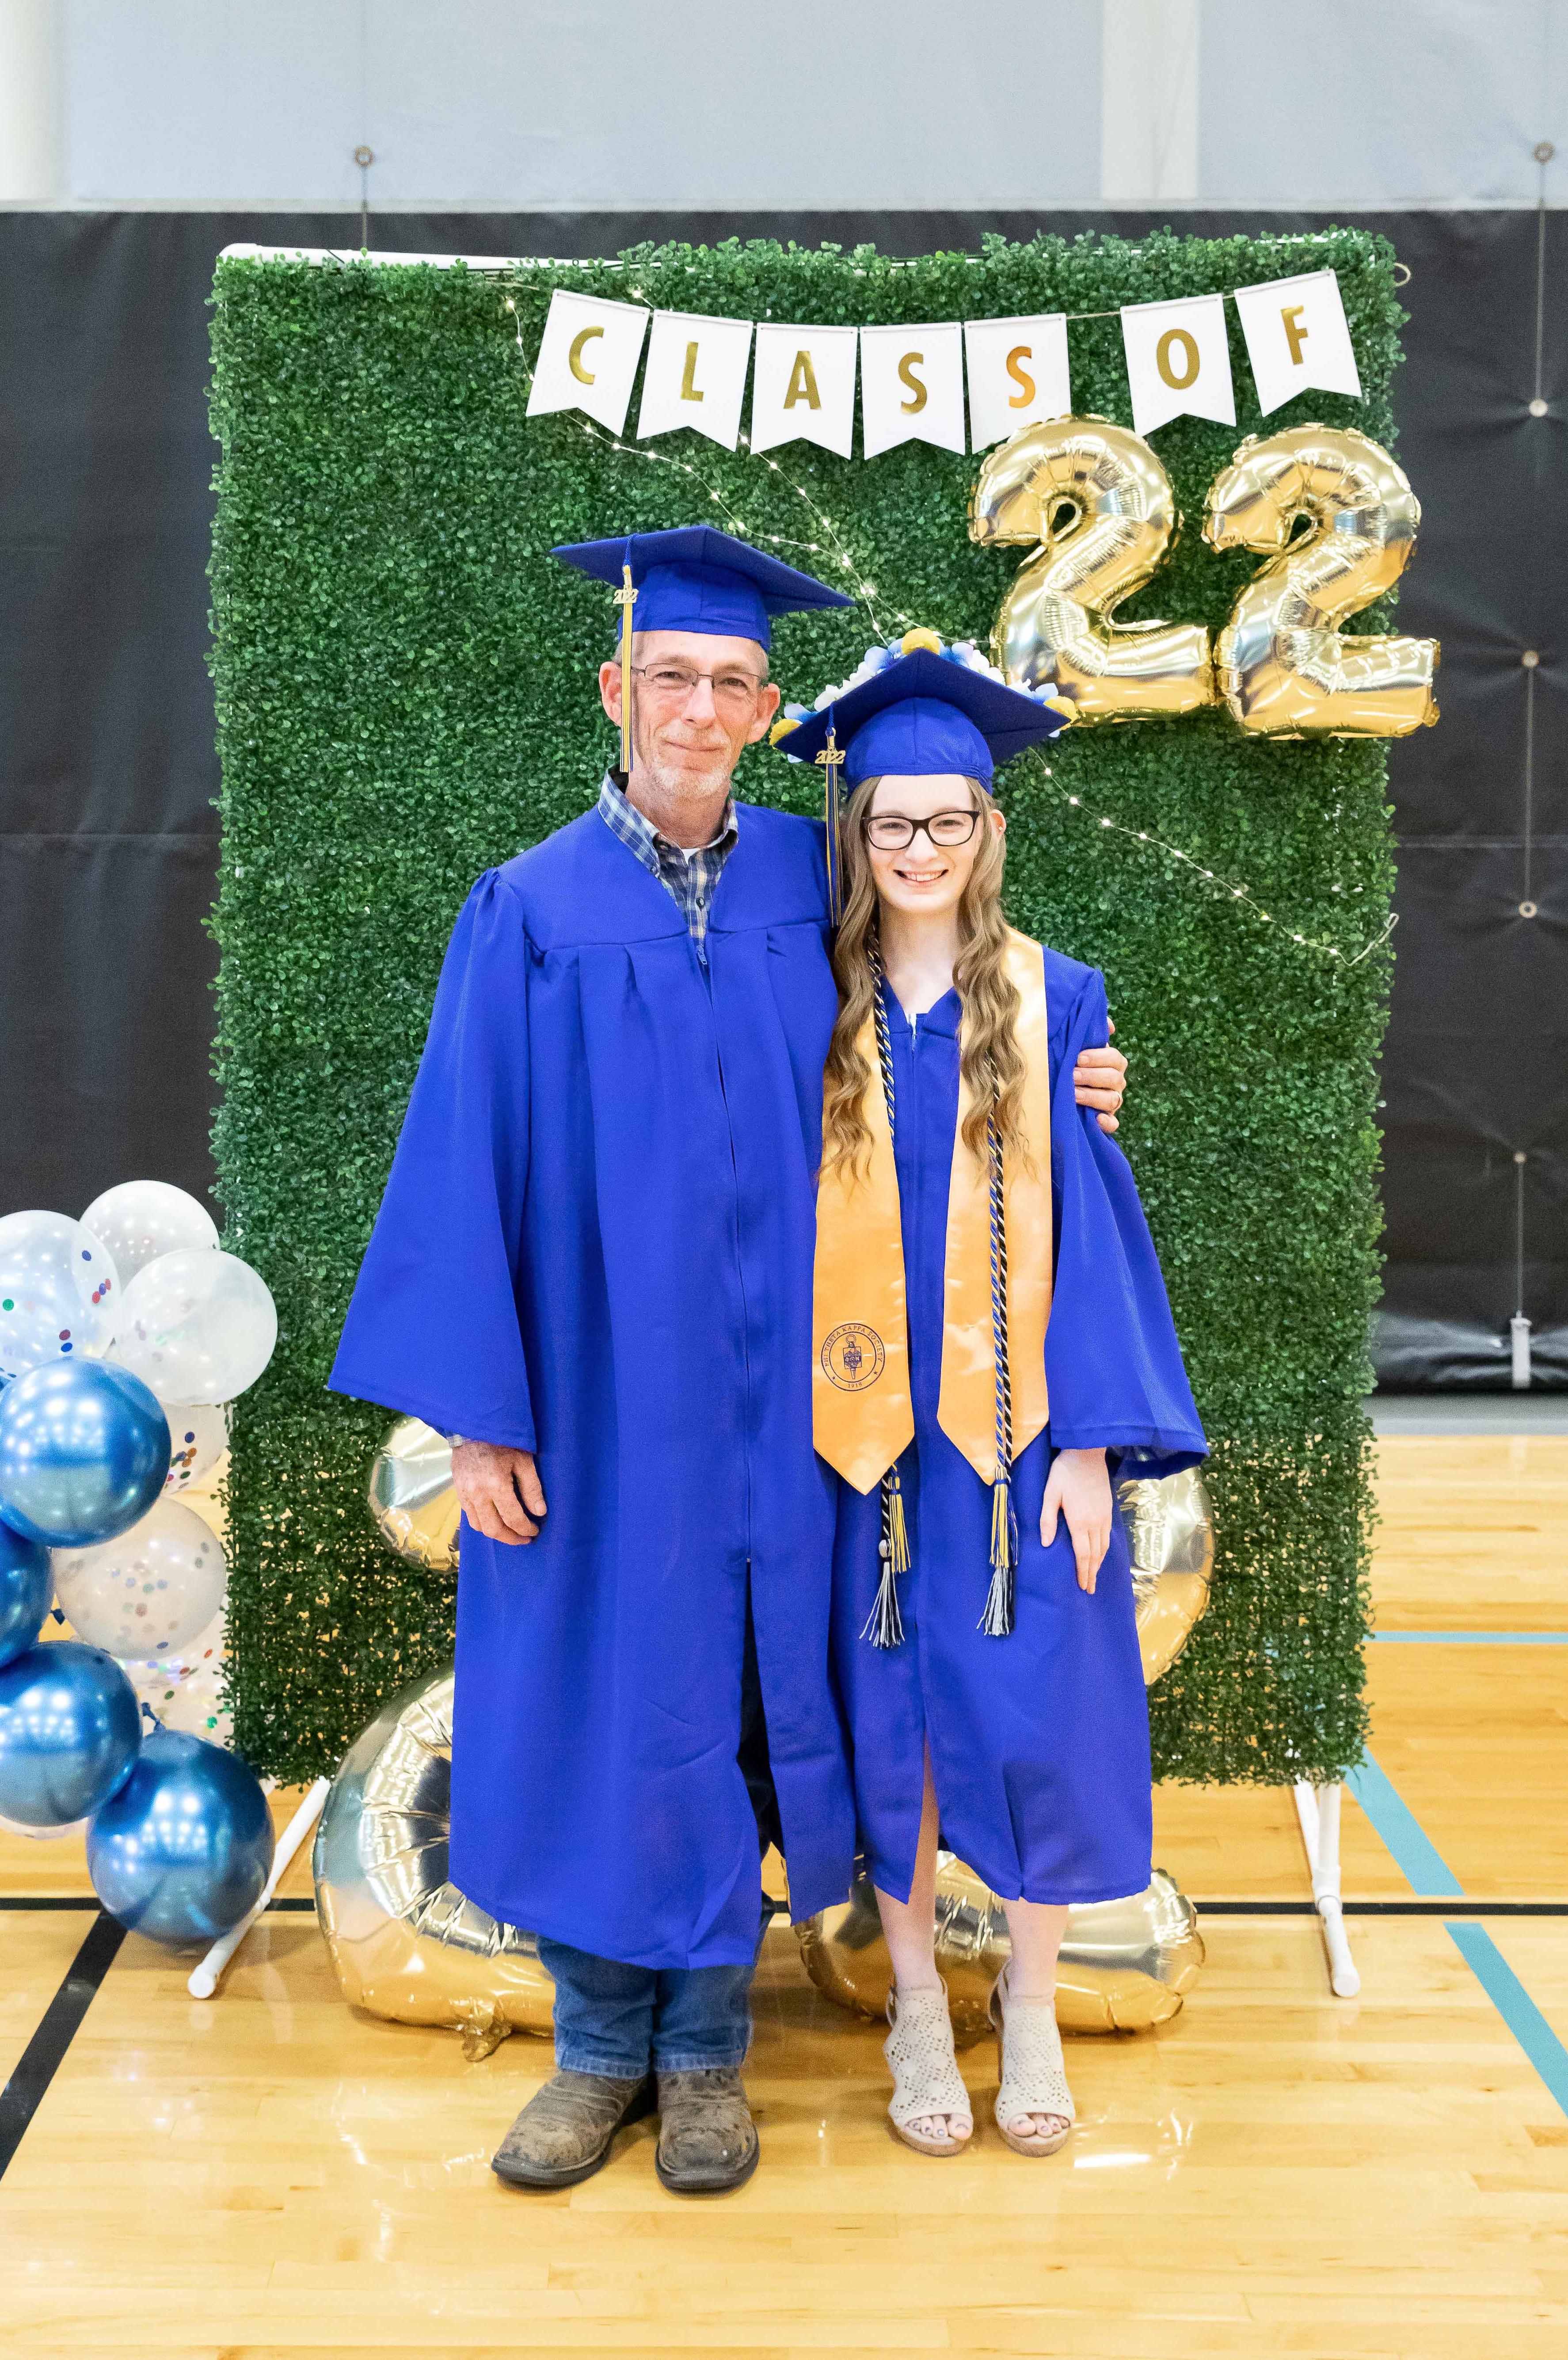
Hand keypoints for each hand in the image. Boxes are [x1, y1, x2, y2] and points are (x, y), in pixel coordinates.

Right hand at [452, 1441, 546, 1544]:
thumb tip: (540, 1511)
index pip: (513, 1518)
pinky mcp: (458, 1492)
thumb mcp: (523, 1460)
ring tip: (511, 1532)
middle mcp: (477, 1493)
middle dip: (511, 1538)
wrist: (472, 1428)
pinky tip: (495, 1520)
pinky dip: (483, 1523)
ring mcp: (465, 1494)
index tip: (535, 1530)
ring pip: (479, 1527)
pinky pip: (470, 1517)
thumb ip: (532, 1488)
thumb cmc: (501, 1441)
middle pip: (494, 1529)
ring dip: (496, 1533)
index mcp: (496, 1484)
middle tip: (525, 1538)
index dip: (526, 1529)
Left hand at [1040, 1447, 1111, 1592]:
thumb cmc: (1065, 1472)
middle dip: (1092, 1573)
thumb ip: (1047, 1519)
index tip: (1083, 1586)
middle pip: (1095, 1554)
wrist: (1087, 1453)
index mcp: (1079, 1521)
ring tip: (1095, 1576)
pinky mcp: (1108, 1510)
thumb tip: (1046, 1544)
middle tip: (1090, 1589)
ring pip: (1103, 1546)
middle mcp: (1094, 1522)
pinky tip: (1101, 1553)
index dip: (1083, 1572)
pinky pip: (1108, 1535)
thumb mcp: (1050, 1493)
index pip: (1083, 1554)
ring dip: (1099, 1563)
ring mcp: (1104, 1516)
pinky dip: (1105, 1549)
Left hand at [1073, 1021, 1126, 1134]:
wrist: (1060, 1088)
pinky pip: (1113, 1124)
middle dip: (1092, 1076)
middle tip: (1072, 1075)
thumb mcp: (1078, 1046)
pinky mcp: (1107, 1120)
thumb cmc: (1071, 1062)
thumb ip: (1090, 1033)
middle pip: (1114, 1079)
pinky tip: (1096, 1119)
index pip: (1114, 1059)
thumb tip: (1109, 1025)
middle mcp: (1116, 1082)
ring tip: (1073, 1094)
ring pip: (1112, 1100)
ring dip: (1093, 1097)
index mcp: (1113, 1063)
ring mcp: (1112, 1102)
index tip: (1078, 1058)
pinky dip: (1106, 1123)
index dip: (1099, 1057)